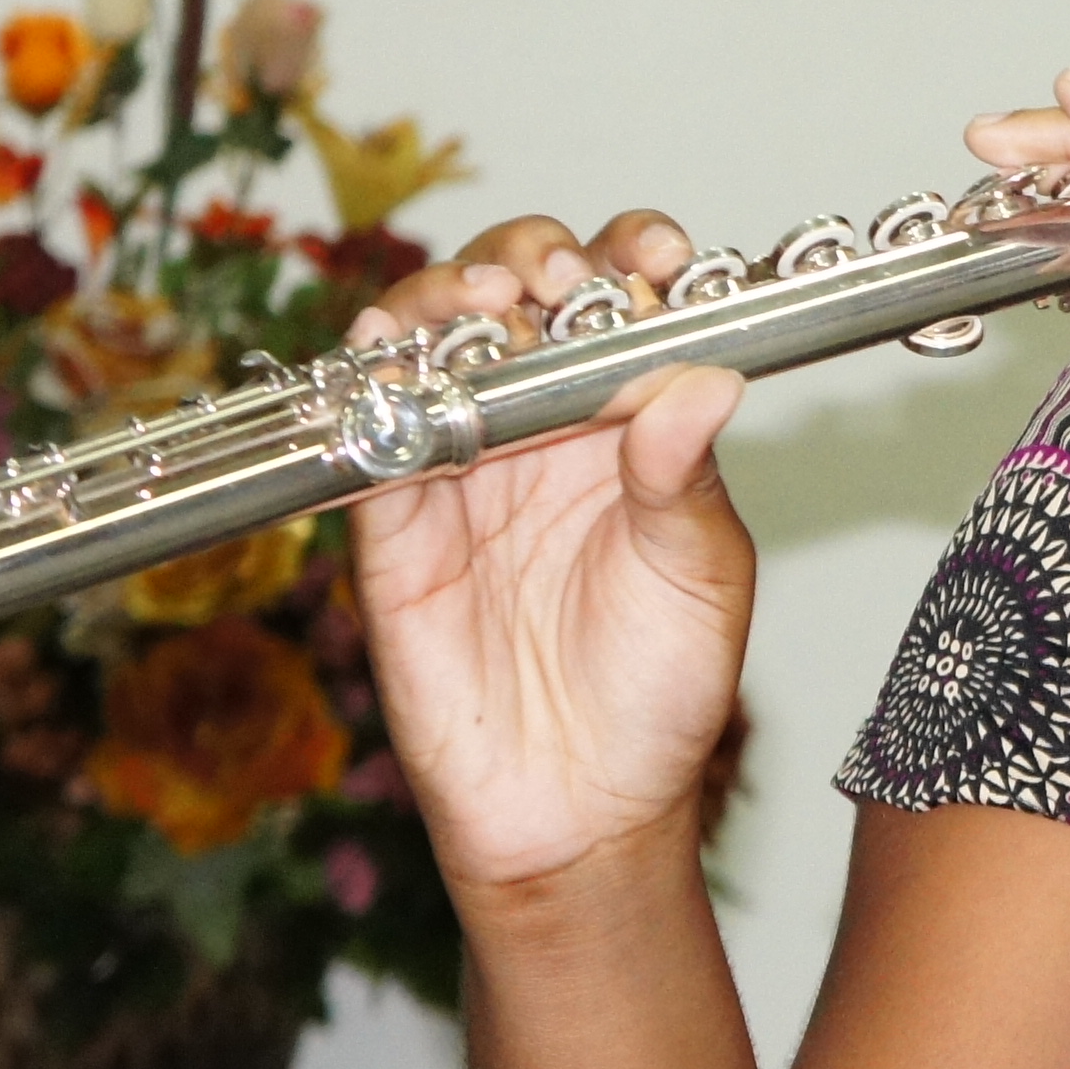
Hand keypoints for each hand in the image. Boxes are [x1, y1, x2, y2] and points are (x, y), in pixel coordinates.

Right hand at [347, 212, 753, 899]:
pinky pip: (365, 440)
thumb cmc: (659, 691)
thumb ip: (689, 481)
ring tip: (474, 306)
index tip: (654, 260)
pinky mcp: (392, 527)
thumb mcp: (700, 578)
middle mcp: (541, 429)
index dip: (629, 260)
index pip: (621, 304)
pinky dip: (367, 391)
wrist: (582, 808)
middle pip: (514, 298)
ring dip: (439, 304)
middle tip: (545, 278)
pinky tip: (385, 360)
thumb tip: (703, 381)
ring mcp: (460, 469)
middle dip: (524, 261)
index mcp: (628, 423)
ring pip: (429, 347)